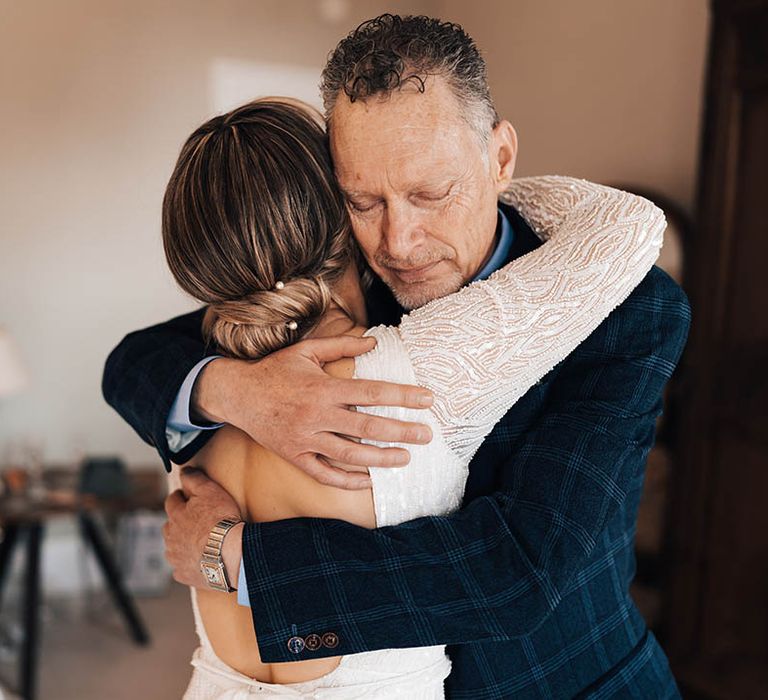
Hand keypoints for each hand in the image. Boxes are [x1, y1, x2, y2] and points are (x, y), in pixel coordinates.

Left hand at [164, 467, 242, 588]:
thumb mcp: (210, 490)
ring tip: (200, 542)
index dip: (181, 497)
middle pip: (170, 525)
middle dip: (180, 521)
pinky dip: (188, 563)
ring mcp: (175, 557)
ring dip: (182, 543)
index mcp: (175, 515)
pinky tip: (200, 561)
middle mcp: (170, 536)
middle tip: (198, 521)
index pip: (172, 501)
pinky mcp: (183, 574)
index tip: (189, 498)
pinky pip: (181, 567)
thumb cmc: (221, 521)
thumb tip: (184, 470)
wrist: (229, 554)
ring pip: (174, 547)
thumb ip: (195, 479)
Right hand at [192, 335, 433, 489]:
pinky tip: (369, 480)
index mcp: (323, 387)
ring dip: (380, 458)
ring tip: (406, 458)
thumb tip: (375, 341)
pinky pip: (324, 473)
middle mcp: (316, 415)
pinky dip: (347, 480)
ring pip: (349, 454)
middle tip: (428, 434)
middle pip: (367, 426)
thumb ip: (342, 345)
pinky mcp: (294, 456)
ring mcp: (304, 439)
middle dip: (401, 431)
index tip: (427, 399)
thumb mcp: (307, 350)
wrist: (236, 393)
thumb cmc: (275, 369)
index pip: (371, 392)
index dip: (403, 396)